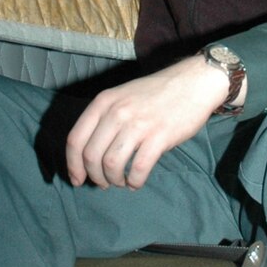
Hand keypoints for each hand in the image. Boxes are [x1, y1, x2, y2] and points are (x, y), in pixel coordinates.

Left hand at [65, 55, 236, 188]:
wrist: (193, 82)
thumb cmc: (157, 93)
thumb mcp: (123, 96)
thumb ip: (106, 119)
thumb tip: (92, 155)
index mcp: (104, 102)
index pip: (76, 139)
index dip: (73, 165)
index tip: (77, 179)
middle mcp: (117, 112)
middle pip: (91, 156)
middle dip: (95, 177)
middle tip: (104, 184)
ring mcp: (138, 124)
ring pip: (112, 164)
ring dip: (114, 180)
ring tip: (121, 182)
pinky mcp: (159, 136)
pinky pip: (139, 168)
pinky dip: (135, 181)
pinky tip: (136, 182)